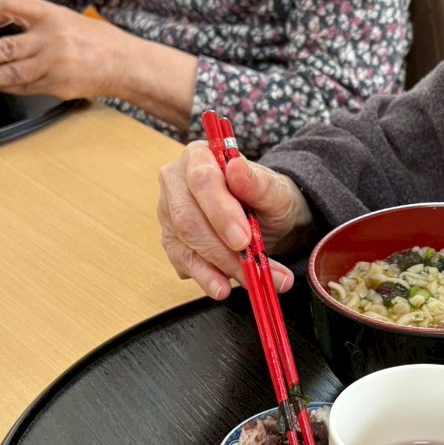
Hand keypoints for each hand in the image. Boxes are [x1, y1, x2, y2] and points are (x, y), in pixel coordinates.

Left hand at [0, 0, 127, 99]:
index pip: (14, 5)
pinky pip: (24, 87)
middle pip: (4, 48)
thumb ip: (34, 22)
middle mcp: (51, 40)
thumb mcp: (65, 19)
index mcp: (53, 16)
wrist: (123, 64)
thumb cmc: (95, 40)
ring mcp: (54, 66)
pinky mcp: (56, 86)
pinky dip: (7, 86)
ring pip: (10, 74)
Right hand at [158, 142, 313, 298]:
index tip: (243, 239)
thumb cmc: (268, 198)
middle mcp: (176, 183)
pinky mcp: (173, 243)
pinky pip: (185, 263)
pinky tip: (224, 286)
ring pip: (185, 244)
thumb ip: (256, 181)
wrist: (269, 220)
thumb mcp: (274, 190)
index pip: (201, 180)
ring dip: (219, 268)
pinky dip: (207, 278)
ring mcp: (169, 214)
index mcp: (199, 158)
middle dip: (221, 248)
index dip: (220, 212)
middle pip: (187, 217)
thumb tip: (236, 167)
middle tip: (251, 267)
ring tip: (251, 282)